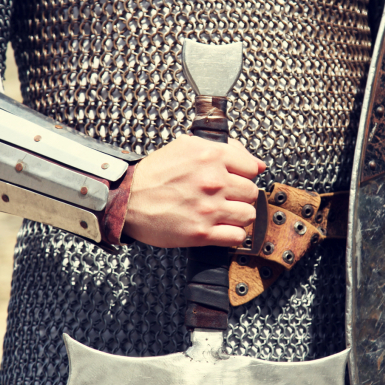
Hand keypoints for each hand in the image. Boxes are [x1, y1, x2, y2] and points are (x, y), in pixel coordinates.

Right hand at [123, 135, 265, 247]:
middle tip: (226, 198)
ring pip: (248, 215)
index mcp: (210, 156)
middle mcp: (212, 181)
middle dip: (240, 196)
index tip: (235, 180)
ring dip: (238, 216)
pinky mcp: (201, 233)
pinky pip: (237, 236)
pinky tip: (221, 229)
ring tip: (223, 214)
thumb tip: (257, 163)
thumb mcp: (186, 147)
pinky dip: (232, 235)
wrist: (126, 199)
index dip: (244, 175)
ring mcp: (208, 208)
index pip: (251, 168)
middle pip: (251, 192)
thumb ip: (225, 149)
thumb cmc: (154, 174)